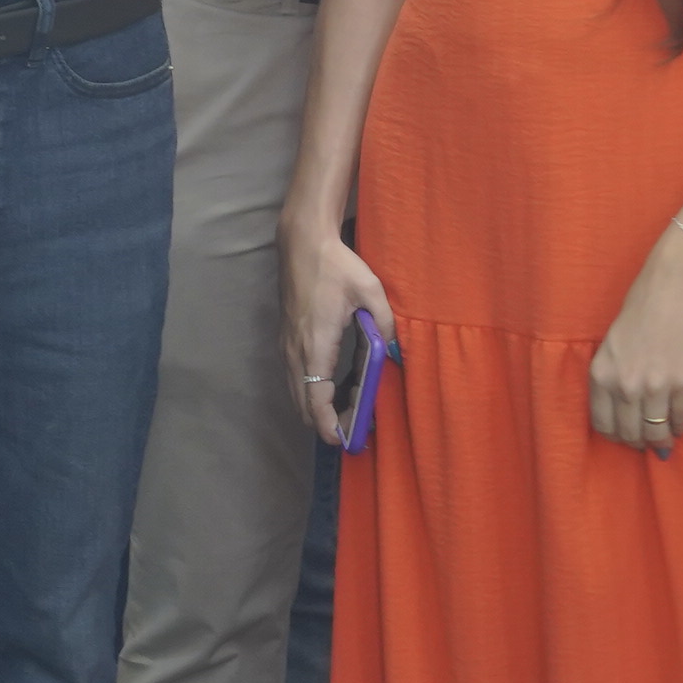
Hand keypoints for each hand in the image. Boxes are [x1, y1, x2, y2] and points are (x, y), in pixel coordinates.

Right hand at [282, 218, 397, 444]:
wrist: (302, 241)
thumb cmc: (336, 265)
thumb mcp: (370, 291)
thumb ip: (386, 325)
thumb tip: (396, 354)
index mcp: (315, 345)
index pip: (316, 400)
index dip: (329, 425)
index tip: (344, 440)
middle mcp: (295, 352)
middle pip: (303, 404)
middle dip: (328, 421)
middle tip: (357, 424)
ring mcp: (286, 346)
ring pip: (297, 392)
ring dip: (319, 407)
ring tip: (350, 407)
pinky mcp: (286, 339)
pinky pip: (295, 378)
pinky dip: (311, 391)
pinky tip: (336, 384)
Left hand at [588, 223, 682, 452]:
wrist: (677, 284)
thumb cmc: (644, 307)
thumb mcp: (614, 343)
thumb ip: (616, 377)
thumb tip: (627, 412)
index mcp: (601, 373)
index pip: (603, 424)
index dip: (616, 436)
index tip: (626, 436)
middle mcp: (625, 384)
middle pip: (631, 433)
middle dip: (640, 442)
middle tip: (649, 441)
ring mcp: (656, 385)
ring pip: (656, 431)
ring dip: (662, 439)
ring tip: (666, 439)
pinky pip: (681, 418)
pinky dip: (681, 427)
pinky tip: (680, 424)